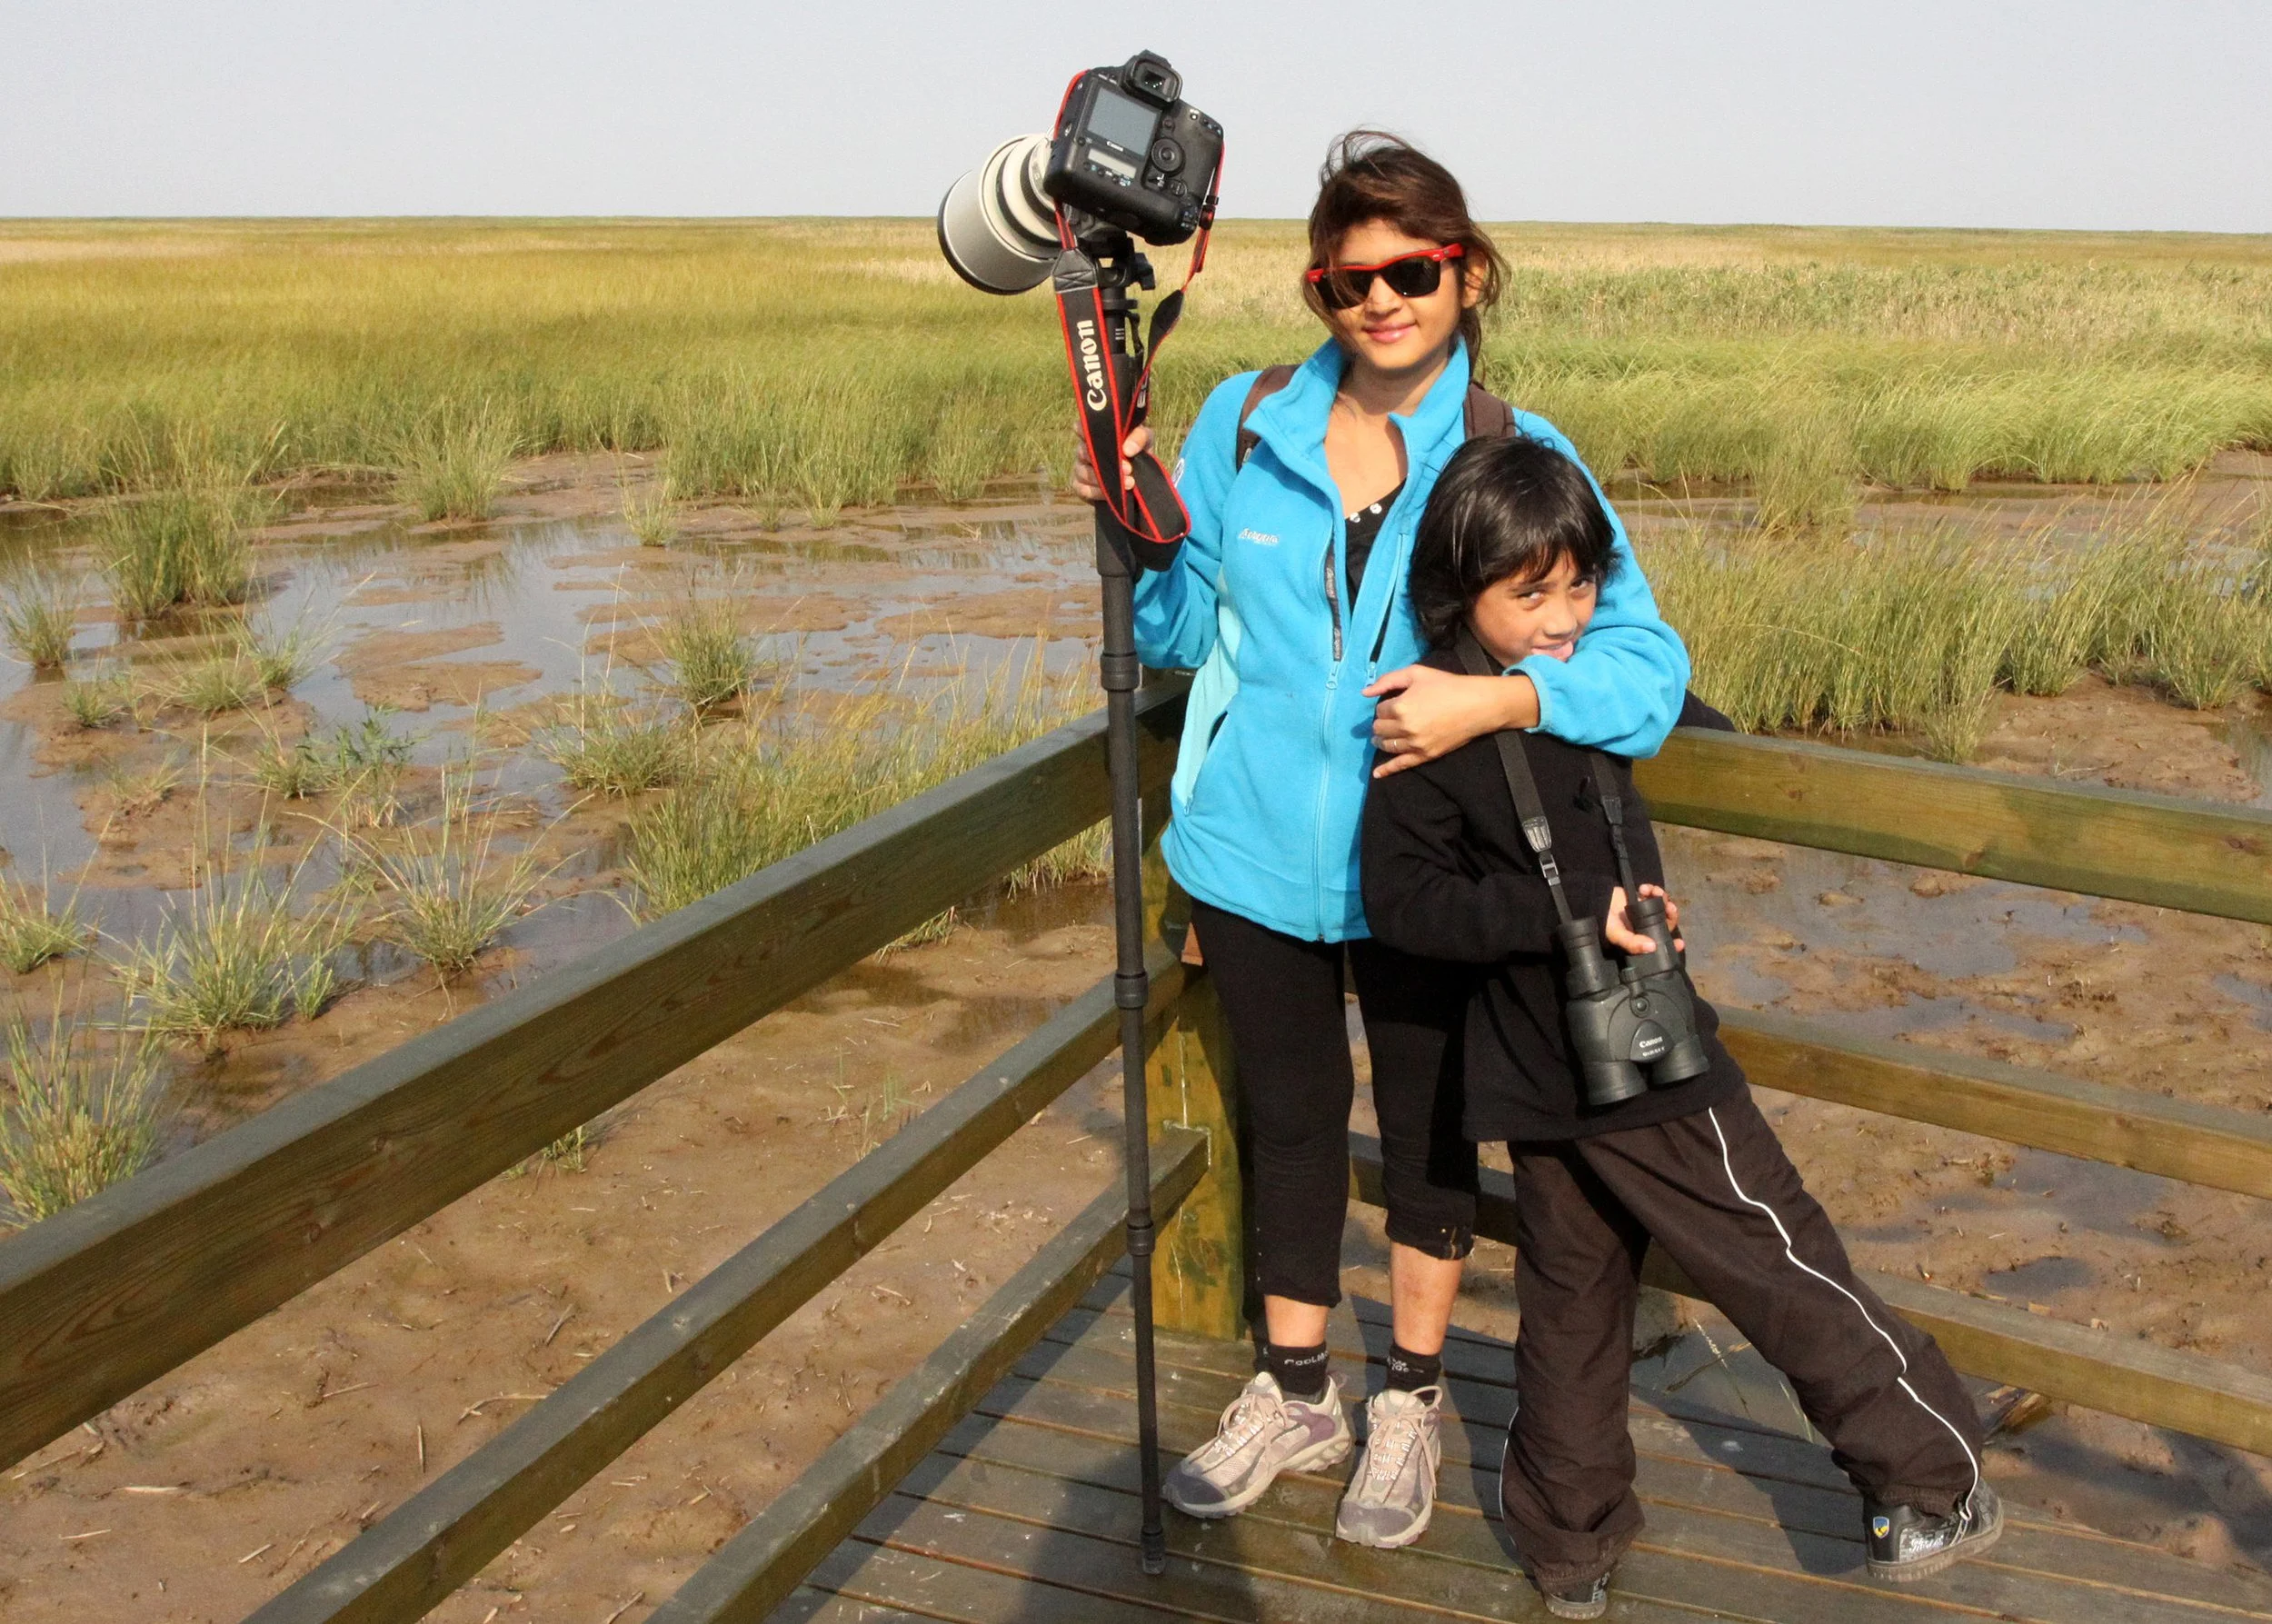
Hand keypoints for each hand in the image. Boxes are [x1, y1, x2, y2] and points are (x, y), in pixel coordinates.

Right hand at [1070, 425, 1150, 502]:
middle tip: (1128, 468)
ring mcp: (1080, 468)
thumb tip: (1127, 450)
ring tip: (1129, 483)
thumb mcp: (1145, 440)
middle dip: (1106, 461)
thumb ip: (1139, 436)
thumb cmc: (1139, 452)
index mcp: (1095, 433)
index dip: (1084, 430)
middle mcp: (1083, 449)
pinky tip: (1114, 494)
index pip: (1080, 427)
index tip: (1100, 438)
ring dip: (1104, 479)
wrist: (1141, 479)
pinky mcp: (1080, 487)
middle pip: (1083, 451)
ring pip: (1083, 472)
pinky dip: (1099, 492)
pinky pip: (1083, 489)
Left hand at [1364, 665, 1540, 777]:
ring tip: (1382, 737)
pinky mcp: (1425, 756)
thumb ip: (1388, 680)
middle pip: (1379, 729)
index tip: (1394, 703)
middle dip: (1381, 723)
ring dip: (1381, 741)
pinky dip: (1387, 770)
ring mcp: (1415, 744)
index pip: (1379, 710)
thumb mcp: (1416, 673)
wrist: (1477, 705)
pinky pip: (1401, 765)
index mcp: (1400, 707)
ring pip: (1387, 746)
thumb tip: (1364, 692)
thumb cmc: (1447, 685)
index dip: (1384, 706)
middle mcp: (1404, 728)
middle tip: (1388, 719)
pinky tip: (1378, 774)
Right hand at [1604, 884, 1682, 956]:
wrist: (1594, 900)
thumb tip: (1653, 947)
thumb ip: (1633, 943)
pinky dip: (1652, 889)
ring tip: (1654, 892)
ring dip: (1663, 898)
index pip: (1661, 943)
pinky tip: (1643, 888)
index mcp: (1643, 938)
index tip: (1680, 943)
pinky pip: (1654, 893)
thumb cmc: (1605, 922)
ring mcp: (1646, 911)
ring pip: (1663, 906)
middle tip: (1669, 908)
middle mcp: (1647, 926)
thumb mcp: (1617, 936)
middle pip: (1667, 922)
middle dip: (1671, 914)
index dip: (1672, 944)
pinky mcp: (1642, 897)